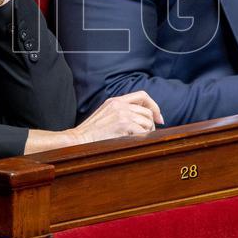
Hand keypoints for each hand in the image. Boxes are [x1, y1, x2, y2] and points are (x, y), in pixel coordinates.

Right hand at [23, 92, 163, 153]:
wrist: (78, 140)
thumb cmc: (90, 133)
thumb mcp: (105, 115)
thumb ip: (120, 112)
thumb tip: (140, 119)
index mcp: (115, 100)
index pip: (142, 95)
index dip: (154, 106)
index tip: (158, 118)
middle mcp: (120, 105)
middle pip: (147, 111)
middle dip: (151, 124)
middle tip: (148, 135)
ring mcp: (122, 114)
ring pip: (147, 122)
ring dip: (147, 133)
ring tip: (138, 139)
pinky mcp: (124, 125)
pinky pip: (143, 131)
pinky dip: (143, 138)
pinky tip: (134, 142)